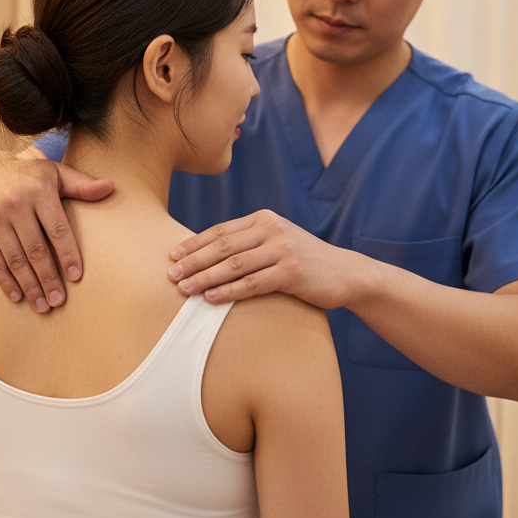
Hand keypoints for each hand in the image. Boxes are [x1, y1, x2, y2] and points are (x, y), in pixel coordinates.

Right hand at [0, 151, 112, 312]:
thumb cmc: (29, 175)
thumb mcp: (55, 173)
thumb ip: (81, 184)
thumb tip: (110, 187)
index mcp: (39, 191)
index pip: (58, 228)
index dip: (67, 254)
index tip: (77, 277)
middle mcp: (14, 204)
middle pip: (35, 249)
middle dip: (49, 278)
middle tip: (59, 301)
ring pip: (15, 259)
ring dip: (30, 286)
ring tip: (43, 306)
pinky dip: (5, 281)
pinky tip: (18, 297)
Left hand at [167, 210, 355, 309]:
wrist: (346, 273)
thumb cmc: (304, 261)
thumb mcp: (277, 242)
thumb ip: (249, 243)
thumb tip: (207, 256)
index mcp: (264, 219)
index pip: (221, 230)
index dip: (194, 243)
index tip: (172, 255)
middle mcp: (272, 229)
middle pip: (223, 246)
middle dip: (194, 261)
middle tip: (170, 274)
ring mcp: (283, 249)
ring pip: (234, 264)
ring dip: (205, 277)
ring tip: (184, 288)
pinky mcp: (292, 272)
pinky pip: (252, 283)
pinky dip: (228, 291)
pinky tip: (210, 299)